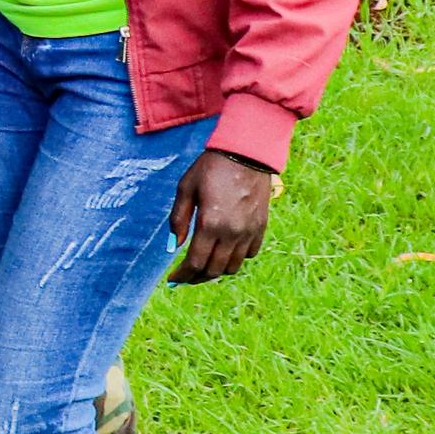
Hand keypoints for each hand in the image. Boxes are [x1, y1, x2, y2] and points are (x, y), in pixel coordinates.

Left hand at [168, 149, 275, 281]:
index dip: (182, 276)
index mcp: (211, 224)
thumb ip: (178, 220)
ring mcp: (250, 231)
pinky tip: (223, 252)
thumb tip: (173, 246)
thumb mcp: (185, 189)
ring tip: (202, 266)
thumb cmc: (210, 168)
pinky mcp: (261, 227)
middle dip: (196, 278)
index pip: (195, 263)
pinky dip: (235, 259)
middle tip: (184, 277)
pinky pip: (249, 254)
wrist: (246, 154)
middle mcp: (233, 233)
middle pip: (214, 270)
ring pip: (233, 267)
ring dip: (216, 271)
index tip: (172, 279)